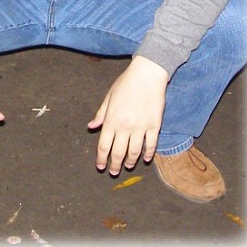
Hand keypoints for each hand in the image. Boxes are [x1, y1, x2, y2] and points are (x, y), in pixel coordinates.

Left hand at [87, 55, 167, 174]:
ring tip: (128, 166)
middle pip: (118, 152)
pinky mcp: (154, 126)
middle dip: (115, 165)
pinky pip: (151, 145)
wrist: (147, 74)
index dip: (101, 158)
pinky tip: (146, 158)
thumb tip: (91, 127)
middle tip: (114, 172)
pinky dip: (148, 154)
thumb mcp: (109, 96)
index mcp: (111, 119)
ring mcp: (141, 127)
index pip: (104, 145)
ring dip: (130, 162)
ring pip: (134, 152)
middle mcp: (125, 126)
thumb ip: (101, 114)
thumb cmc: (126, 83)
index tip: (101, 166)